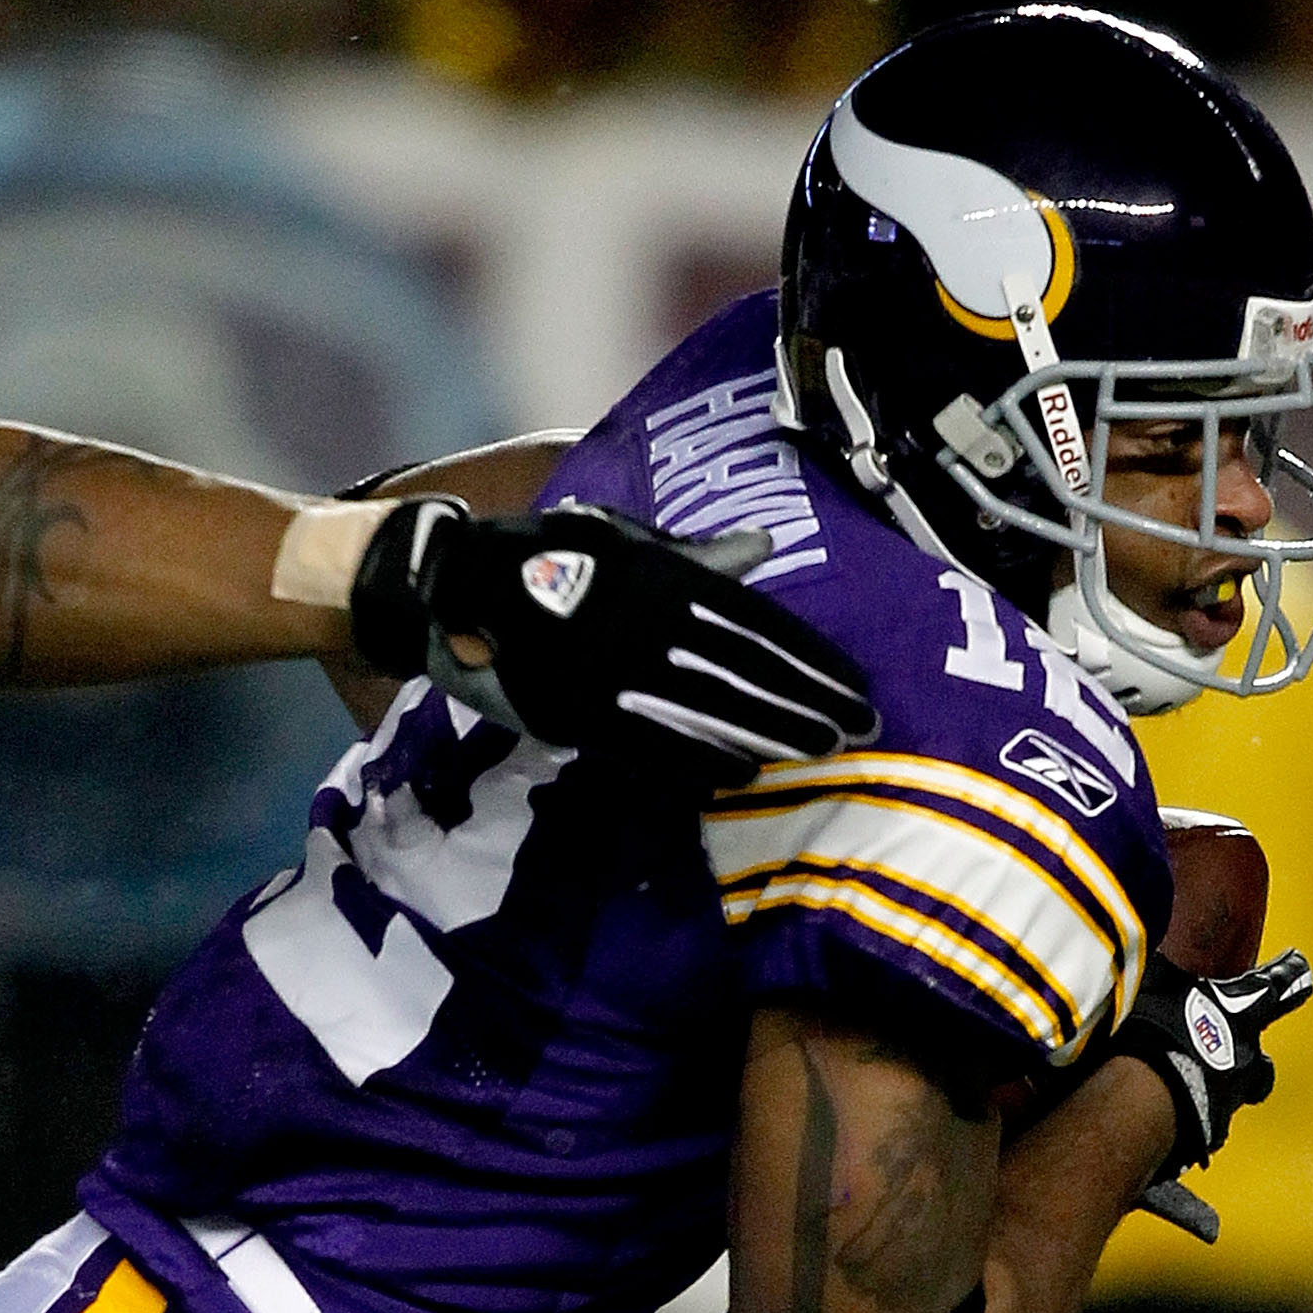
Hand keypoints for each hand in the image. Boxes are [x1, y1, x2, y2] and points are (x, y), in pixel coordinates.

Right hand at [348, 499, 875, 785]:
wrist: (453, 584)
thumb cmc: (546, 555)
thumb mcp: (622, 539)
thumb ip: (695, 553)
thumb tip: (761, 548)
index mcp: (661, 576)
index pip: (755, 622)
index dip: (809, 656)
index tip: (855, 681)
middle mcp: (645, 623)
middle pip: (744, 669)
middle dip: (807, 699)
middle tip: (860, 726)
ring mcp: (612, 671)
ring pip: (708, 708)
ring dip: (769, 731)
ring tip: (819, 751)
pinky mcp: (578, 712)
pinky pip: (651, 743)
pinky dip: (699, 759)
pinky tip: (744, 773)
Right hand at [1104, 948, 1311, 1181]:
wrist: (1151, 1097)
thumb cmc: (1158, 1037)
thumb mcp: (1162, 988)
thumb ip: (1172, 974)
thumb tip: (1165, 955)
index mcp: (1241, 1017)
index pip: (1277, 989)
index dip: (1290, 975)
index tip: (1300, 965)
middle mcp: (1247, 1059)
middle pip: (1263, 1060)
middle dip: (1250, 1055)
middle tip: (1226, 1050)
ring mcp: (1233, 1096)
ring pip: (1240, 1091)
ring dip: (1224, 1086)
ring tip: (1195, 1083)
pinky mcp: (1213, 1127)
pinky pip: (1211, 1116)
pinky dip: (1199, 1111)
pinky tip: (1177, 1108)